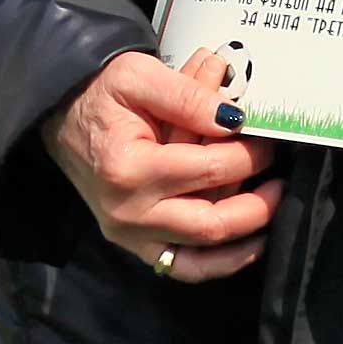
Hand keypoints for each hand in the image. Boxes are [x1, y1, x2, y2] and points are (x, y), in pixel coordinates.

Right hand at [53, 47, 277, 282]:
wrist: (62, 112)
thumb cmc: (101, 92)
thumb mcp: (140, 75)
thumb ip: (189, 96)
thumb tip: (236, 119)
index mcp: (128, 169)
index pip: (210, 170)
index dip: (250, 155)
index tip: (269, 137)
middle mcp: (127, 212)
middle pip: (212, 221)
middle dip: (258, 202)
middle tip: (280, 177)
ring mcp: (129, 235)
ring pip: (203, 254)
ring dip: (247, 236)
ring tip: (272, 207)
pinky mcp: (134, 244)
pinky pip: (183, 268)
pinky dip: (220, 263)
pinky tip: (250, 244)